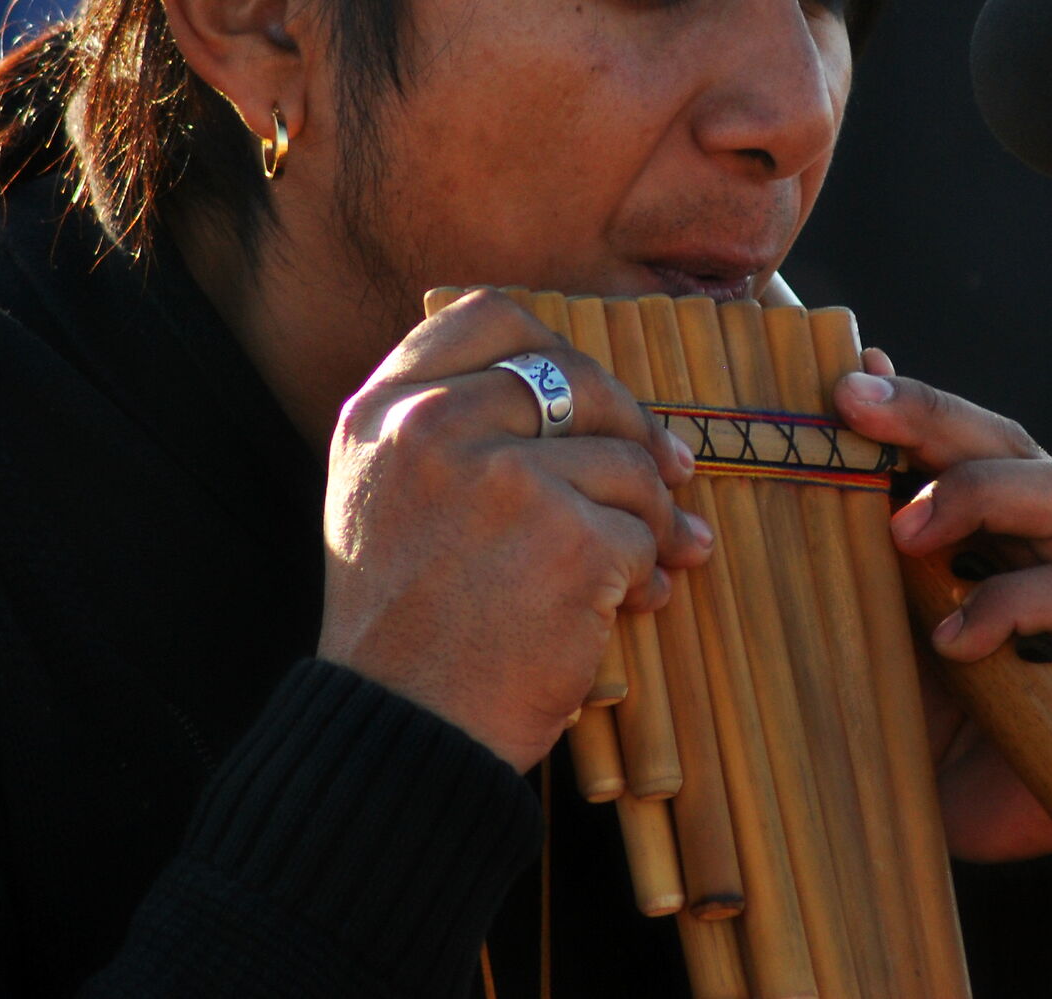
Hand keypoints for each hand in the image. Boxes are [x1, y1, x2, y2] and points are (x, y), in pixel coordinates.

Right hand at [318, 290, 713, 771]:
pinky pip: (641, 532)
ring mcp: (505, 478)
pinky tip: (631, 604)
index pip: (489, 318)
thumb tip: (573, 384)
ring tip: (651, 558)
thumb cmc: (399, 629)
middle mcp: (434, 427)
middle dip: (631, 425)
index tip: (586, 396)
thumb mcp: (382, 497)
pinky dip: (648, 573)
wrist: (402, 734)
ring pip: (623, 459)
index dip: (555, 348)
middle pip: (573, 378)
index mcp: (383, 412)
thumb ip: (445, 426)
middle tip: (669, 470)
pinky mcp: (568, 539)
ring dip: (654, 513)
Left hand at [833, 349, 1051, 862]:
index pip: (977, 434)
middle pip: (1027, 448)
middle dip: (942, 425)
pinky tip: (952, 639)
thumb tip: (860, 369)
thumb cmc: (908, 699)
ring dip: (978, 498)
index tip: (845, 388)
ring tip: (901, 536)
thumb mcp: (873, 591)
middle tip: (862, 425)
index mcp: (1007, 518)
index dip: (917, 403)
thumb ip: (871, 493)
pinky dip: (1013, 607)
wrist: (944, 821)